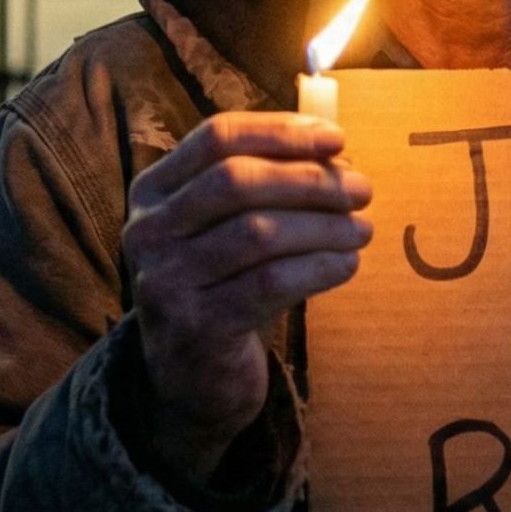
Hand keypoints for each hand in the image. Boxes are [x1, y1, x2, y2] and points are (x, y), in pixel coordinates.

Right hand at [121, 111, 373, 483]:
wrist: (192, 379)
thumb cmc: (224, 286)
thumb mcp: (228, 228)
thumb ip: (266, 183)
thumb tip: (336, 149)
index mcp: (154, 191)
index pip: (216, 137)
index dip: (280, 132)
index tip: (336, 138)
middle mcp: (148, 231)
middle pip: (236, 181)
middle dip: (309, 180)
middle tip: (362, 189)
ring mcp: (166, 280)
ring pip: (256, 233)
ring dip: (322, 226)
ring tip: (362, 229)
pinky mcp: (197, 326)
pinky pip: (270, 284)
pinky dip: (318, 268)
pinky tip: (347, 265)